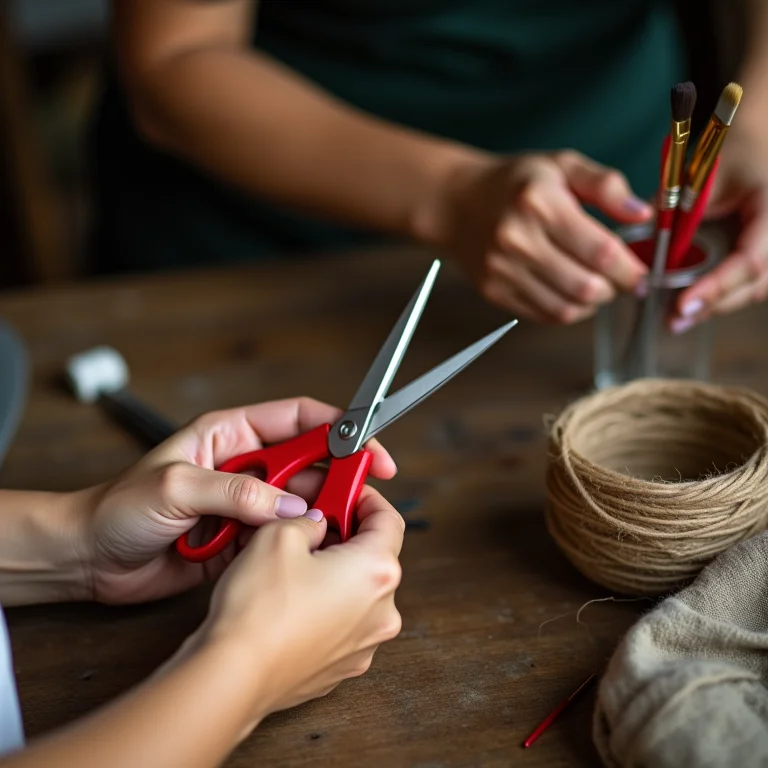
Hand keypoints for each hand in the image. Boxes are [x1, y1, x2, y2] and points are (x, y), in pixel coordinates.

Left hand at [76, 397, 396, 604]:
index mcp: (230, 436)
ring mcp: (246, 506)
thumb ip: (235, 491)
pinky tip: (303, 555)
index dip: (338, 429)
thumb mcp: (175, 486)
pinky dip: (296, 548)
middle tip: (360, 499)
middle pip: (310, 465)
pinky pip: (282, 541)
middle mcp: (245, 467)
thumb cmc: (116, 509)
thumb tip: (290, 506)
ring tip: (332, 532)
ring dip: (318, 518)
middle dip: (338, 479)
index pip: (297, 420)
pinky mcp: (242, 543)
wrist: (87, 559)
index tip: (367, 446)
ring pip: (301, 506)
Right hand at [184, 486, 403, 726]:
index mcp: (377, 571)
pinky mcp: (342, 666)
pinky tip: (290, 598)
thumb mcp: (280, 534)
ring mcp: (364, 644)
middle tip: (311, 520)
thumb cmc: (259, 608)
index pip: (389, 519)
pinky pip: (341, 622)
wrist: (233, 677)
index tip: (344, 489)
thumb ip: (308, 519)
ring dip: (334, 570)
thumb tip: (316, 522)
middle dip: (345, 533)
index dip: (365, 497)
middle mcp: (383, 611)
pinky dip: (324, 604)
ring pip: (357, 591)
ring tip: (294, 561)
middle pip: (374, 555)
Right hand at [434, 150, 651, 322]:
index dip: (631, 270)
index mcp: (540, 203)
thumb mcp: (562, 165)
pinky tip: (572, 292)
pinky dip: (568, 310)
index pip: (601, 252)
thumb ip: (605, 185)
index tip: (642, 272)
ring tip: (597, 285)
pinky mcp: (495, 290)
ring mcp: (503, 269)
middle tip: (621, 279)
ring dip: (592, 303)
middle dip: (614, 289)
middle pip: (586, 286)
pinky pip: (544, 315)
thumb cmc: (515, 182)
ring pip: (566, 308)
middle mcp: (518, 239)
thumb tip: (642, 213)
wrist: (457, 202)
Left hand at [671, 126, 767, 331]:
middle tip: (674, 321)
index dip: (717, 287)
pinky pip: (751, 282)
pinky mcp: (767, 251)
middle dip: (713, 305)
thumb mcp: (703, 175)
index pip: (749, 261)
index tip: (683, 305)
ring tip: (678, 318)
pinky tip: (695, 303)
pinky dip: (724, 293)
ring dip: (718, 304)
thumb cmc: (734, 150)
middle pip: (755, 284)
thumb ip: (676, 211)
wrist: (759, 138)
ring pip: (755, 289)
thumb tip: (642, 250)